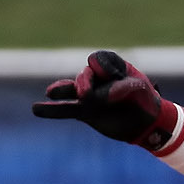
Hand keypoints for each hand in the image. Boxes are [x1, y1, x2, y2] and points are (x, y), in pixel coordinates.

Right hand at [31, 50, 179, 151]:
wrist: (147, 124)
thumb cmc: (146, 101)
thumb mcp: (140, 89)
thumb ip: (122, 87)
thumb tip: (102, 96)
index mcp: (112, 67)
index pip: (99, 60)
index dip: (103, 67)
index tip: (116, 78)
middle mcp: (98, 79)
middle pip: (84, 75)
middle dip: (84, 82)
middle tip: (86, 94)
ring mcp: (90, 95)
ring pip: (71, 91)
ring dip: (61, 91)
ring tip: (51, 93)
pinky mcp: (85, 112)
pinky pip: (66, 110)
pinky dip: (52, 110)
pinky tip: (36, 109)